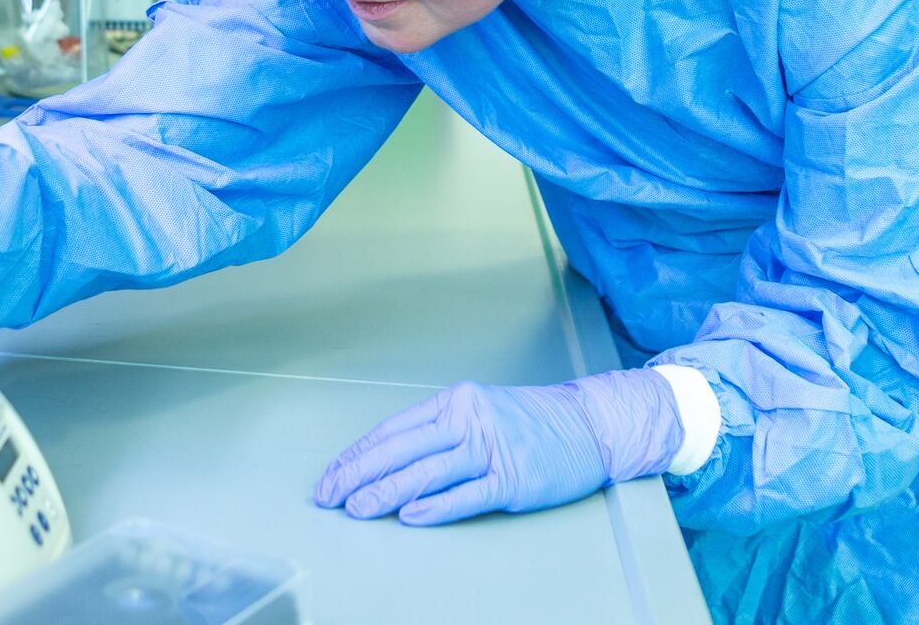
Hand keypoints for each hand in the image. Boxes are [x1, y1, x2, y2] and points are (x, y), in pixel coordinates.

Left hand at [314, 371, 680, 525]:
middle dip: (359, 475)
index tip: (329, 478)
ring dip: (387, 492)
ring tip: (358, 510)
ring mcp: (493, 449)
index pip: (393, 430)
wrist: (588, 425)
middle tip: (329, 497)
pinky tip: (411, 516)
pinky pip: (468, 494)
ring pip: (428, 472)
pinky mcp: (514, 478)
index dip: (357, 456)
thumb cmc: (529, 422)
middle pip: (402, 449)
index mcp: (455, 402)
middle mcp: (470, 420)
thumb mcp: (478, 413)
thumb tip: (384, 463)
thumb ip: (437, 433)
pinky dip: (437, 506)